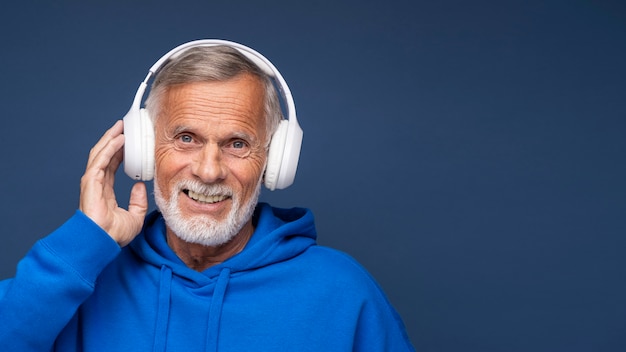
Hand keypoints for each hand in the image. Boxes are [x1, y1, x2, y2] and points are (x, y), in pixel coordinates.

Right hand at [79, 120, 147, 245]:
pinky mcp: (90, 182)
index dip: (118, 152)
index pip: (111, 165)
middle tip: (124, 126)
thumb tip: (140, 186)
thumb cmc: (113, 235)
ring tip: (121, 127)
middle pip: (104, 155)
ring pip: (100, 153)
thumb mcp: (134, 216)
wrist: (103, 241)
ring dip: (110, 138)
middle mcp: (96, 184)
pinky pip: (100, 160)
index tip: (127, 141)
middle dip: (113, 139)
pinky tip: (119, 139)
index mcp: (104, 191)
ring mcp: (92, 182)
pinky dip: (109, 148)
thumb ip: (138, 201)